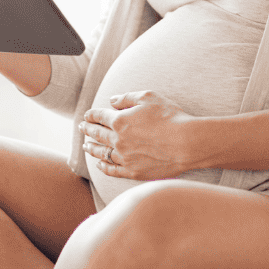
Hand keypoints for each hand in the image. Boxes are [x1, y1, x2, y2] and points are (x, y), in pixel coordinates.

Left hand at [79, 91, 194, 180]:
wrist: (186, 143)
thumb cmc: (170, 117)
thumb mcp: (149, 97)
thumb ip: (127, 97)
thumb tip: (112, 100)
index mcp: (119, 120)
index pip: (99, 116)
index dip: (91, 115)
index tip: (87, 115)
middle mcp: (118, 140)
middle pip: (97, 134)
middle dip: (87, 129)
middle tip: (82, 128)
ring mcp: (125, 157)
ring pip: (102, 153)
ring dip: (92, 148)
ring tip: (86, 146)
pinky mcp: (134, 171)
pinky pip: (113, 170)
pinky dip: (104, 167)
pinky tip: (99, 164)